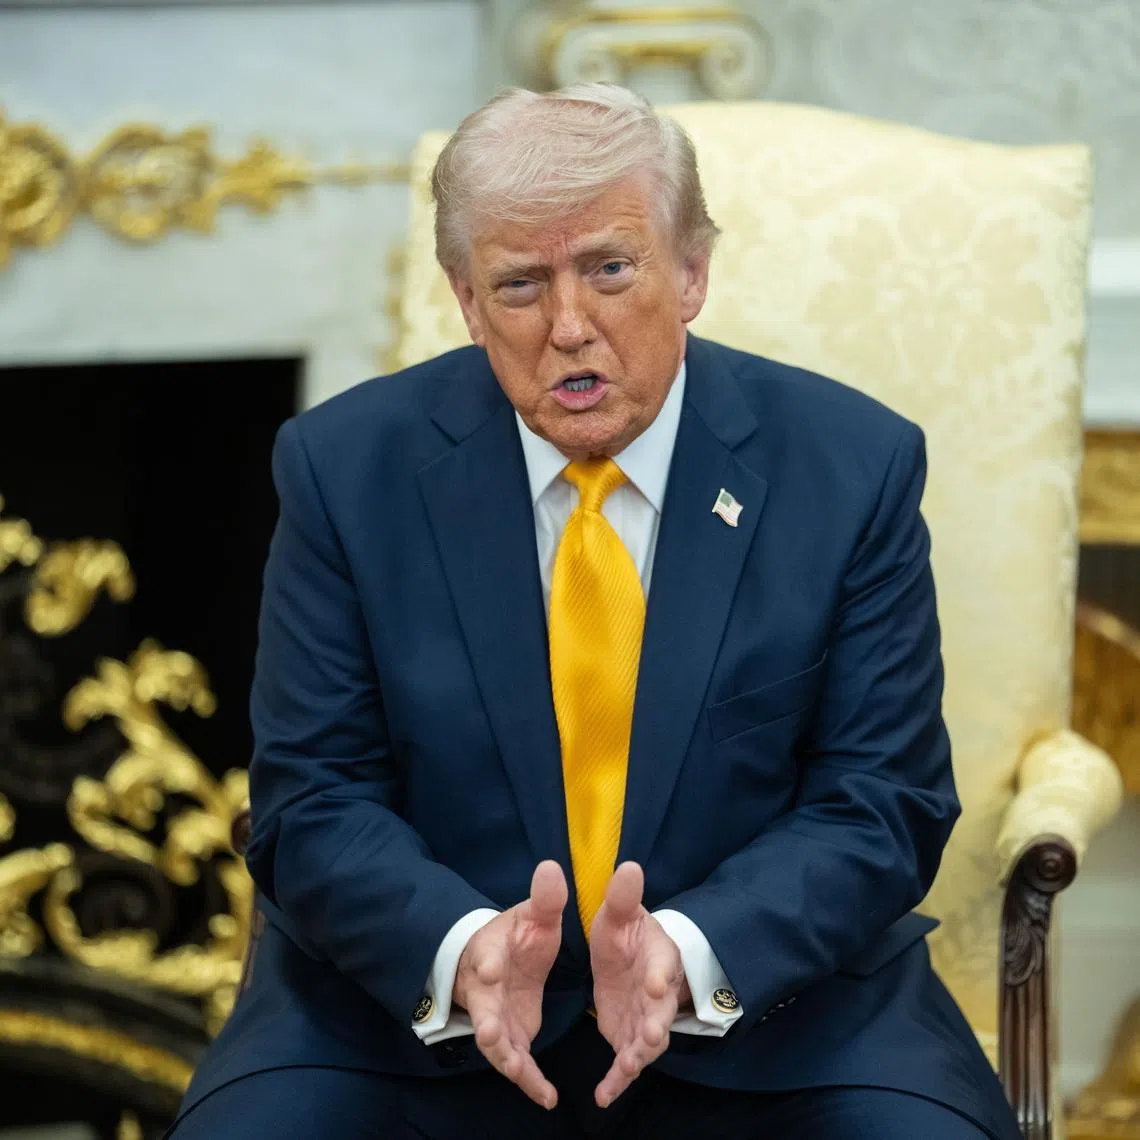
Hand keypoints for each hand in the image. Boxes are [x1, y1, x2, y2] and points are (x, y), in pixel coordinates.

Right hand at [453, 860, 566, 1108]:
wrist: (498, 964)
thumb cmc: (515, 937)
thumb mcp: (533, 916)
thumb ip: (545, 899)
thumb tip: (551, 866)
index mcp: (491, 952)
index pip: (486, 955)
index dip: (488, 963)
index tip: (491, 969)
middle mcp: (487, 990)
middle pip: (483, 1007)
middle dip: (486, 1020)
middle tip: (489, 1032)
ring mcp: (495, 1019)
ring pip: (496, 1044)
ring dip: (507, 1058)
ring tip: (521, 1072)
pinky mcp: (510, 1039)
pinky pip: (518, 1064)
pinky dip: (529, 1081)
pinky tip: (548, 1097)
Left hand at [589, 862, 690, 1108]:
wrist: (631, 958)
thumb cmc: (628, 932)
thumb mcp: (620, 913)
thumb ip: (622, 896)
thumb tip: (629, 864)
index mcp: (659, 957)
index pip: (665, 965)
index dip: (662, 976)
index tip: (655, 985)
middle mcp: (658, 994)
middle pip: (662, 1013)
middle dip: (655, 1026)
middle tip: (648, 1036)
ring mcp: (645, 1020)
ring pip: (646, 1045)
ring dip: (637, 1057)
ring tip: (626, 1067)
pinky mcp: (628, 1039)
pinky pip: (625, 1064)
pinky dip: (617, 1081)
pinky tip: (603, 1097)